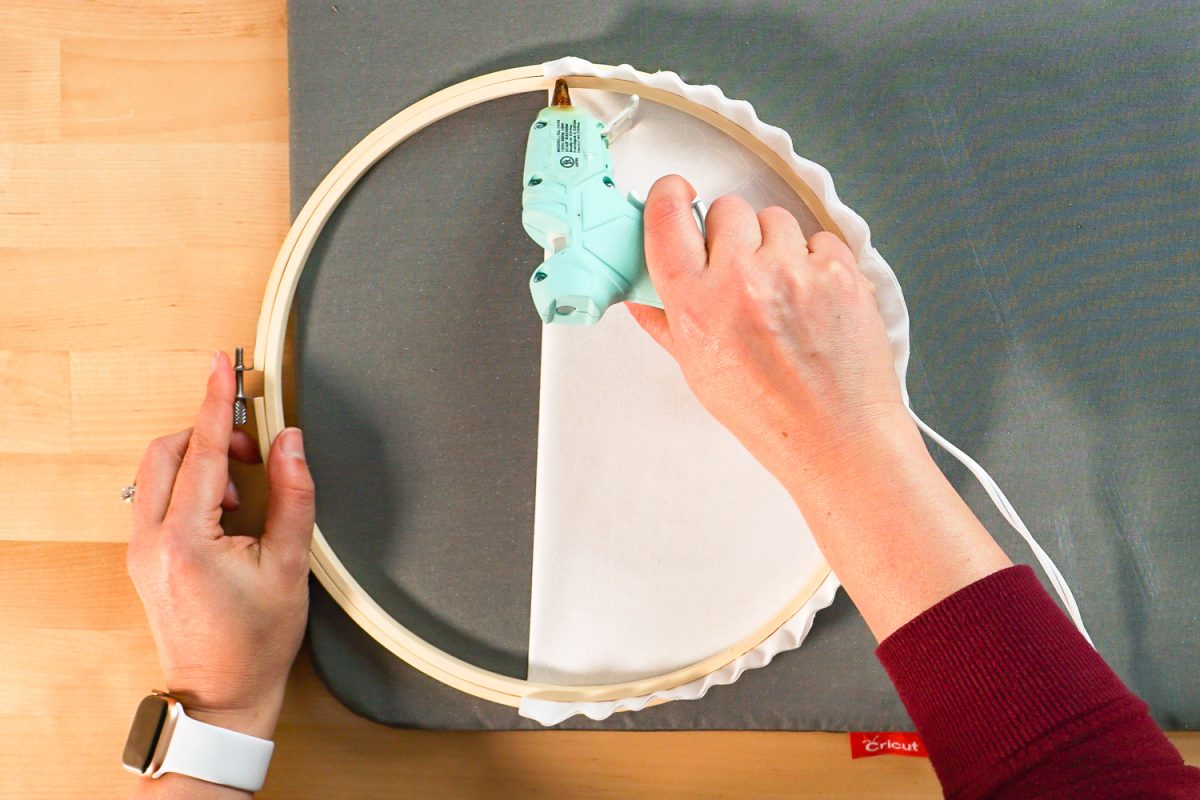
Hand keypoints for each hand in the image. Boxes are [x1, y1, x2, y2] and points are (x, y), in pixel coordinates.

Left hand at [126, 351, 314, 738]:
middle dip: (211, 436)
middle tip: (254, 452)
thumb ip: (293, 494)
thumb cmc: (256, 641)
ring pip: (158, 473)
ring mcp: (141, 551)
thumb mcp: (290, 564)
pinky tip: (227, 513)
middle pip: (168, 452)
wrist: (222, 693)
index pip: (203, 451)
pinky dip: (192, 487)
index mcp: (186, 540)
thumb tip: (290, 443)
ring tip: (245, 492)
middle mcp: (151, 540)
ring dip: (202, 462)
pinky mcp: (145, 558)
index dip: (218, 402)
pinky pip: (158, 498)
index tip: (224, 366)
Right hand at [628, 176, 1011, 638]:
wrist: (838, 439)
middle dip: (730, 232)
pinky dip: (814, 258)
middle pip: (726, 210)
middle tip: (739, 267)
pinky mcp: (839, 271)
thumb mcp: (699, 372)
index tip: (674, 194)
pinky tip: (811, 296)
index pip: (666, 218)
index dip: (668, 196)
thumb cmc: (771, 416)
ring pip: (775, 218)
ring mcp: (794, 272)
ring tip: (781, 289)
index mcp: (697, 306)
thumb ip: (667, 325)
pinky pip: (818, 237)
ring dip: (774, 243)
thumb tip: (644, 297)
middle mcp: (742, 280)